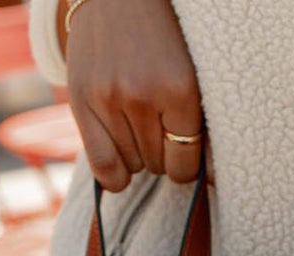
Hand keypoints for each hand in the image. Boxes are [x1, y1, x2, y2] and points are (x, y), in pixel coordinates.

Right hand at [58, 0, 202, 191]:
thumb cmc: (163, 36)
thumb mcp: (191, 70)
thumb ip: (201, 121)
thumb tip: (211, 181)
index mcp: (180, 88)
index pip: (185, 166)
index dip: (186, 164)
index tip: (182, 149)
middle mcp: (142, 96)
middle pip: (157, 166)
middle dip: (161, 153)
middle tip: (158, 124)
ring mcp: (108, 100)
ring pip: (132, 167)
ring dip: (137, 154)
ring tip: (138, 123)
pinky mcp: (81, 101)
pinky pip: (102, 166)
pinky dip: (115, 173)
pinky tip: (120, 160)